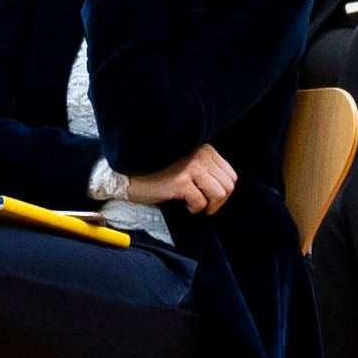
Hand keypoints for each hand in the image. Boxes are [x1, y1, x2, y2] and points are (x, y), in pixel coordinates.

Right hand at [119, 141, 237, 217]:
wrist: (126, 174)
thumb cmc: (156, 170)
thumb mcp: (186, 161)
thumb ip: (205, 167)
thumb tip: (222, 189)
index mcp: (205, 149)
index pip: (230, 174)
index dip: (223, 190)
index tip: (210, 197)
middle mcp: (201, 155)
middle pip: (228, 186)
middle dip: (218, 201)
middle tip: (204, 206)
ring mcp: (191, 168)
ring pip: (219, 194)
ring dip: (209, 205)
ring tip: (195, 205)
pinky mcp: (180, 182)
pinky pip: (200, 202)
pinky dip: (195, 209)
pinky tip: (184, 205)